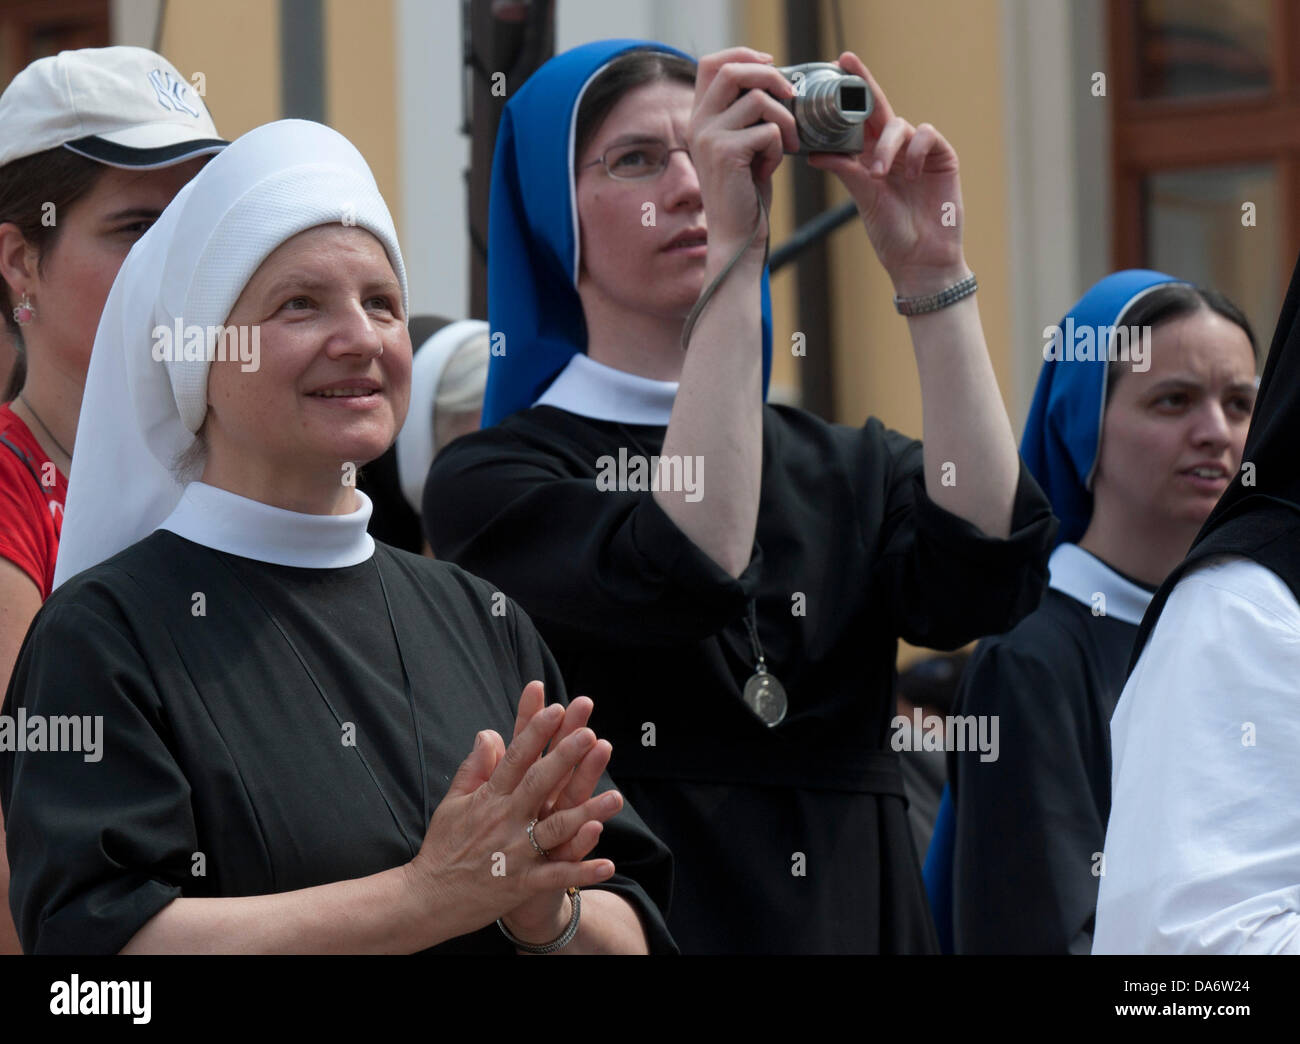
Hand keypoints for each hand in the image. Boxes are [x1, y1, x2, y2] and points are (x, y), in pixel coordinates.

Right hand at [404, 682, 622, 945]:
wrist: (426, 900)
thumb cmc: (442, 847)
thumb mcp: (453, 802)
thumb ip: (475, 767)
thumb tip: (489, 732)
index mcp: (489, 798)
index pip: (516, 758)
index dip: (536, 732)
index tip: (555, 707)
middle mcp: (504, 820)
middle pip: (539, 784)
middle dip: (565, 759)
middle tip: (589, 734)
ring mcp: (514, 852)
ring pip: (556, 828)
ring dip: (587, 813)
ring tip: (616, 798)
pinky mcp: (521, 883)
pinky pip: (556, 876)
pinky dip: (582, 872)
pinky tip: (608, 865)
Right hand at [689, 47, 800, 258]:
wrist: (737, 234)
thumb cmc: (746, 193)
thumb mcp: (744, 146)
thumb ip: (748, 116)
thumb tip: (775, 81)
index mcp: (700, 118)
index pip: (712, 63)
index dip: (743, 54)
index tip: (771, 63)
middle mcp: (698, 124)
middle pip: (733, 70)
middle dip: (770, 76)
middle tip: (791, 96)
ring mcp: (708, 137)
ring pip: (758, 99)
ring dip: (784, 120)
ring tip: (786, 145)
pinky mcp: (725, 153)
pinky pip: (767, 130)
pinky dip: (778, 148)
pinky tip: (770, 169)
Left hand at [807, 51, 966, 296]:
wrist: (920, 260)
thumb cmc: (891, 235)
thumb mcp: (863, 198)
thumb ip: (845, 170)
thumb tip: (814, 153)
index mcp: (870, 159)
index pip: (858, 120)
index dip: (850, 93)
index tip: (836, 67)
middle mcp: (893, 151)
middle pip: (879, 108)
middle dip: (864, 85)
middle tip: (848, 64)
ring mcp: (918, 153)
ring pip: (900, 125)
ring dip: (888, 146)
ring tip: (881, 174)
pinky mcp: (942, 158)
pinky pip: (928, 136)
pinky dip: (916, 149)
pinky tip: (911, 172)